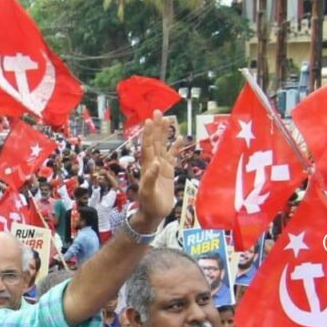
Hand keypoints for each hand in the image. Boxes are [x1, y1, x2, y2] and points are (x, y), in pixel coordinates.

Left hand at [133, 111, 175, 230]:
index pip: (148, 146)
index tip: (149, 121)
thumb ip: (150, 178)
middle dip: (156, 127)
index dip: (149, 134)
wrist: (154, 213)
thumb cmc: (150, 204)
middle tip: (157, 112)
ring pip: (163, 145)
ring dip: (164, 133)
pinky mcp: (168, 171)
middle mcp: (153, 163)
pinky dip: (175, 147)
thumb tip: (155, 163)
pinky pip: (172, 155)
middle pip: (155, 141)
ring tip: (166, 119)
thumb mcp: (148, 193)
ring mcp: (161, 166)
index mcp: (147, 166)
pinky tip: (179, 138)